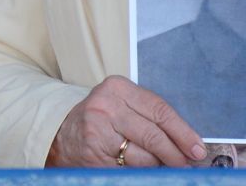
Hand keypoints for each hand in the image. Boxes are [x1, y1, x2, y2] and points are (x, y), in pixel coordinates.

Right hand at [50, 75, 203, 167]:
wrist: (62, 134)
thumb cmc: (102, 121)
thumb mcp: (124, 107)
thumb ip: (152, 119)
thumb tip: (189, 144)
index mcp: (117, 88)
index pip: (160, 110)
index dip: (183, 132)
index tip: (197, 149)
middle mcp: (105, 105)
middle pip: (154, 135)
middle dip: (175, 154)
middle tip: (186, 164)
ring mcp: (97, 129)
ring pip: (144, 155)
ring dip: (156, 165)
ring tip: (155, 164)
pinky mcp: (94, 152)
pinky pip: (131, 169)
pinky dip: (140, 172)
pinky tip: (135, 167)